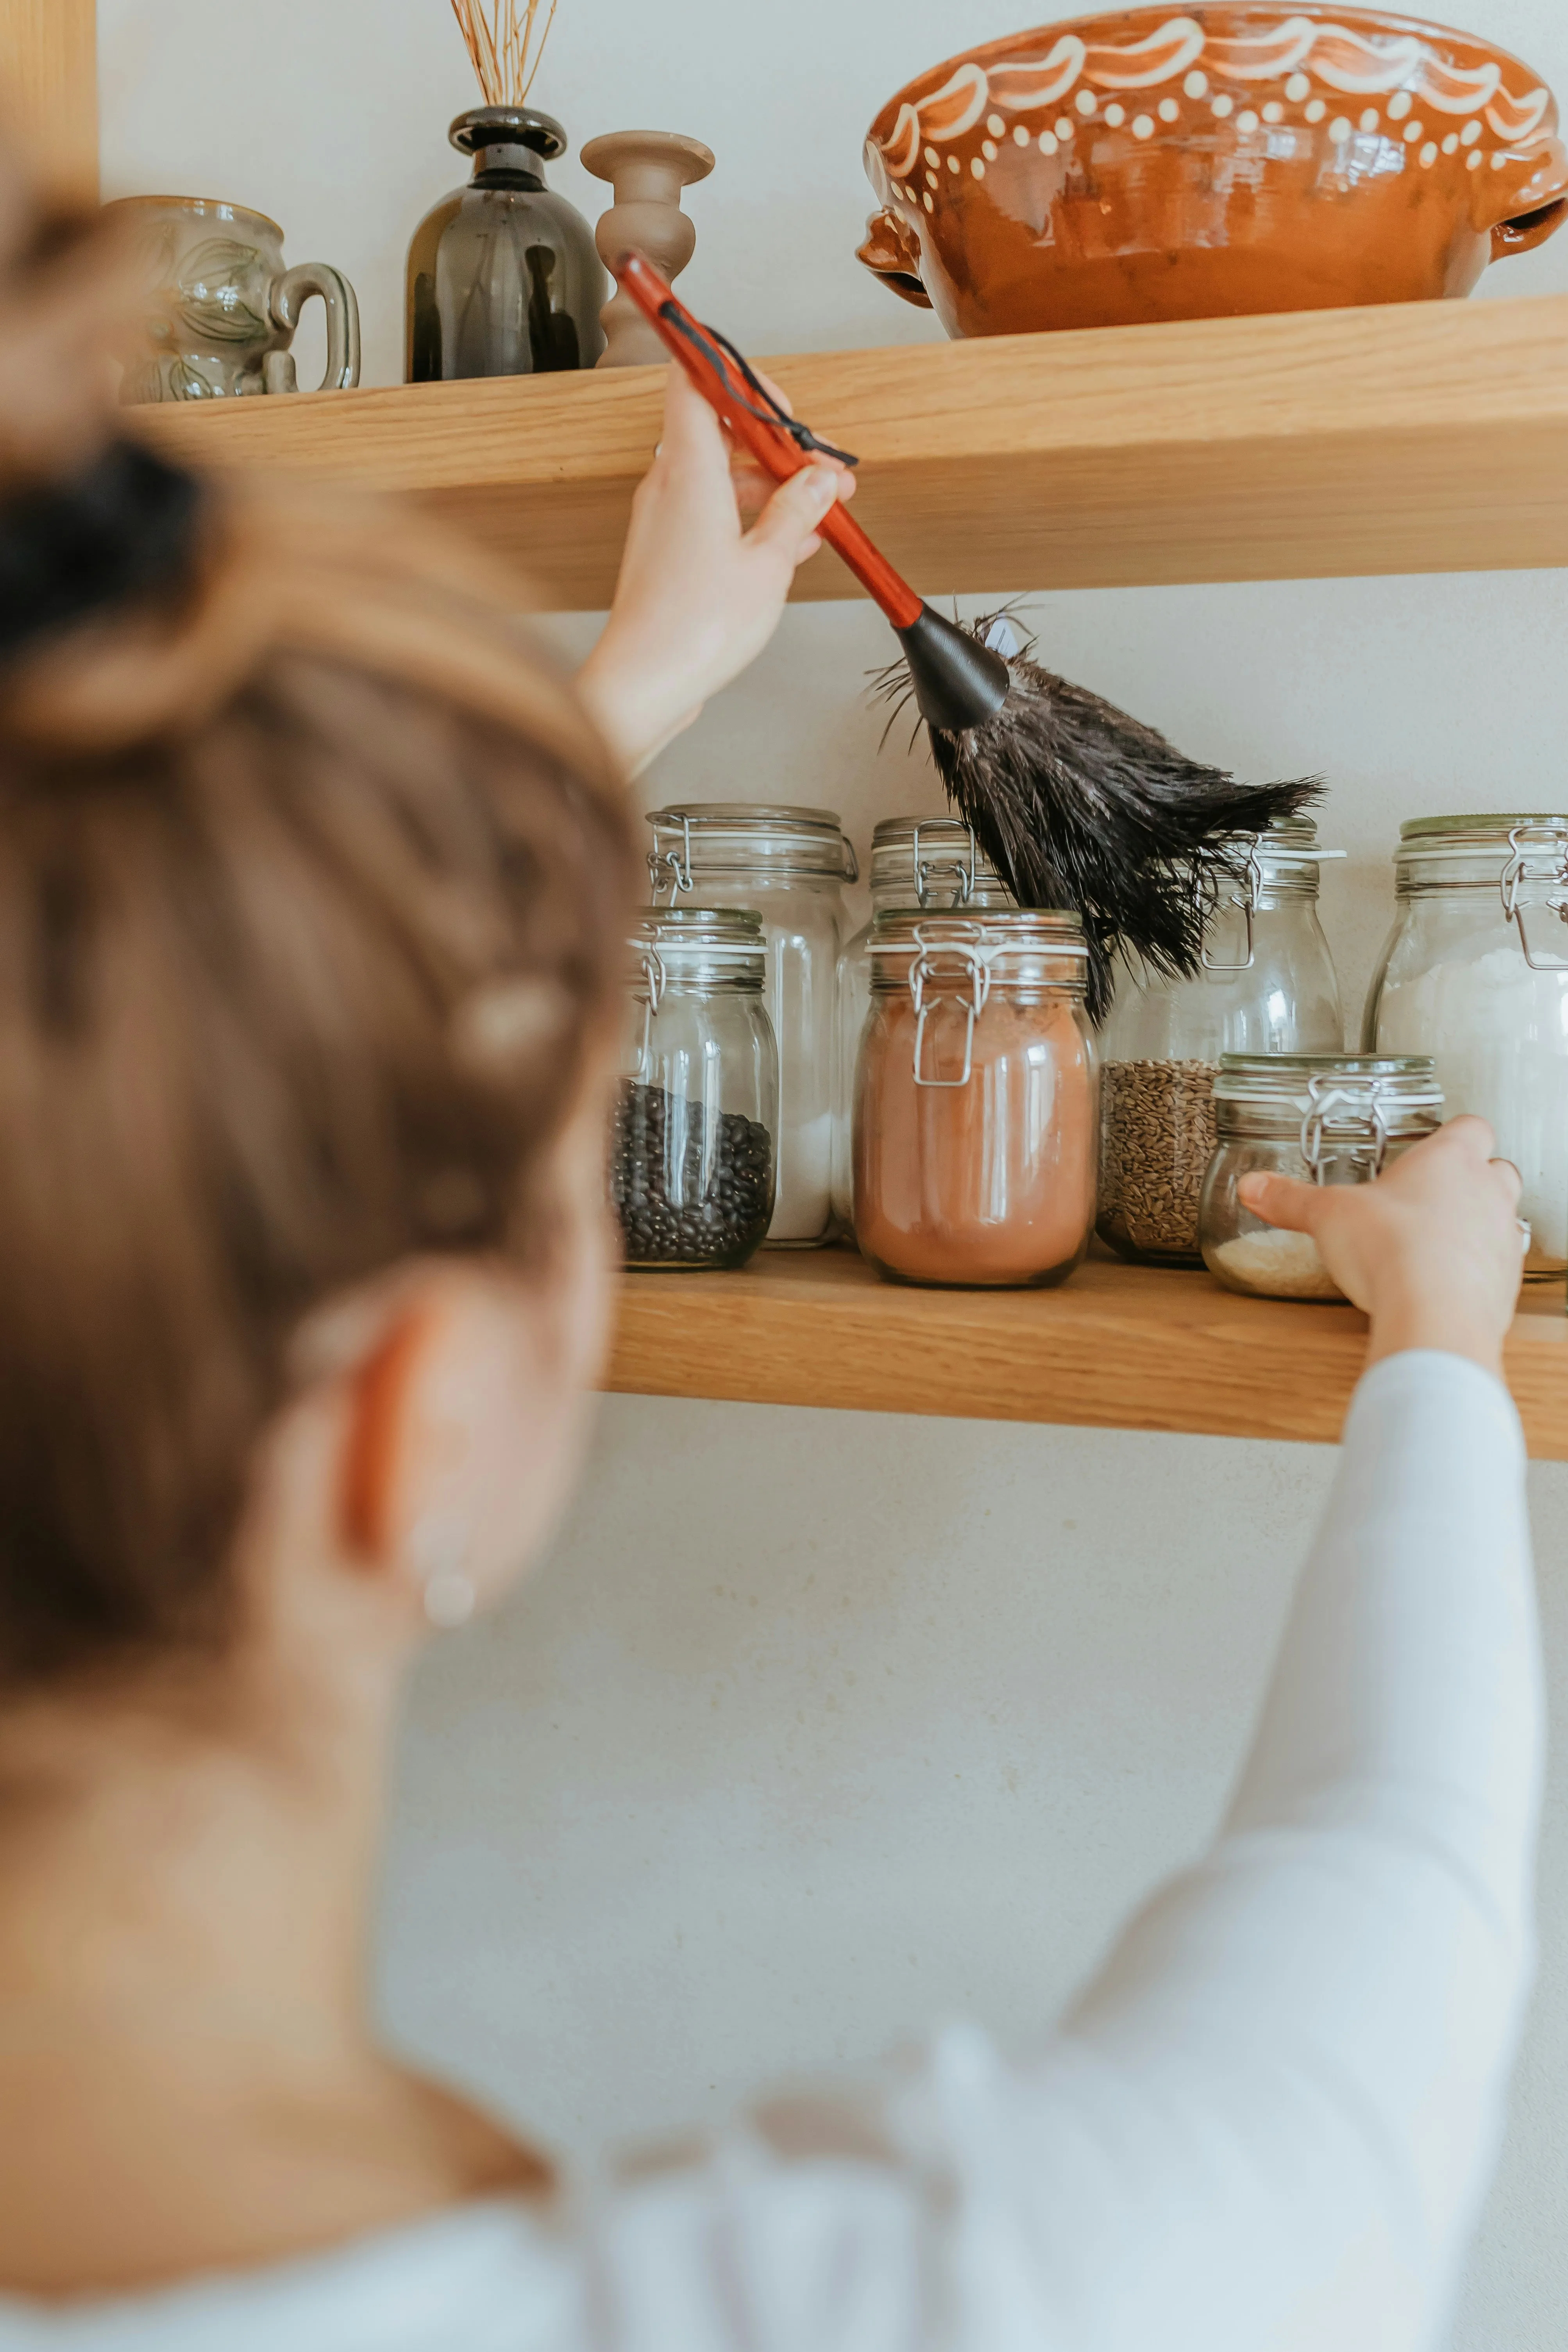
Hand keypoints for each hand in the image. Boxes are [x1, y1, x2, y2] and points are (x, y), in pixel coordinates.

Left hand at [576, 364, 854, 775]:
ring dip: (773, 489)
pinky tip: (789, 543)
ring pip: (723, 478)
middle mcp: (668, 484)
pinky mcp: (667, 549)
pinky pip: (714, 514)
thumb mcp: (769, 563)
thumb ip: (796, 511)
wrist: (646, 682)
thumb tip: (817, 479)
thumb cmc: (694, 629)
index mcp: (688, 469)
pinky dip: (751, 518)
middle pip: (722, 433)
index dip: (737, 376)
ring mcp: (664, 517)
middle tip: (825, 471)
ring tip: (821, 513)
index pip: (695, 381)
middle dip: (779, 448)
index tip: (779, 400)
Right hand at [1236, 1118, 1524, 1380]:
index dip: (1454, 1135)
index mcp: (1450, 1160)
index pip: (1471, 1126)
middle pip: (1497, 1171)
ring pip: (1501, 1221)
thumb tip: (1256, 1187)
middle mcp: (1487, 1193)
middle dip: (1470, 1181)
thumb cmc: (1394, 1250)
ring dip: (1473, 1229)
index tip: (1431, 1147)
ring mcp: (1503, 1239)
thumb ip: (1291, 1200)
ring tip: (1432, 1246)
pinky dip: (1473, 1275)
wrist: (1434, 1315)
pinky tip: (1441, 1286)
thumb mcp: (1328, 1216)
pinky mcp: (1507, 1285)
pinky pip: (1497, 1271)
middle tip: (1430, 1197)